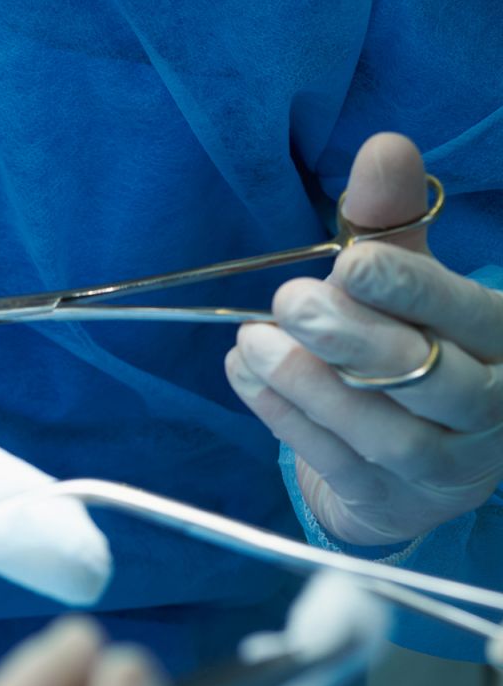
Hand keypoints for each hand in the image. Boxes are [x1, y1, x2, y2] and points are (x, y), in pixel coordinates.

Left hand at [228, 132, 502, 545]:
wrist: (421, 468)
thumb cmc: (420, 347)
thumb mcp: (413, 283)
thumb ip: (394, 223)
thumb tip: (384, 145)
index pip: (473, 317)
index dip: (414, 292)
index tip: (353, 262)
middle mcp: (490, 410)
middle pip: (429, 379)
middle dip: (355, 338)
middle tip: (291, 299)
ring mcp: (443, 467)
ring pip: (380, 429)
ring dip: (306, 382)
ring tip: (252, 339)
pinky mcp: (390, 502)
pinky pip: (332, 460)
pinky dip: (282, 415)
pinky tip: (244, 373)